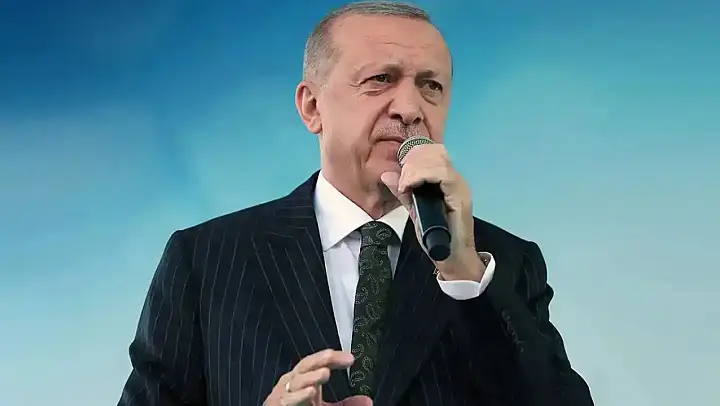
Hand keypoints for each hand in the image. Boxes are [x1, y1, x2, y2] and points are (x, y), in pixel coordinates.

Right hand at [263, 349, 372, 405]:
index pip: (318, 363)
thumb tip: (367, 401)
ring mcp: (282, 394)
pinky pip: (287, 399)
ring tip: (325, 373)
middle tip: (333, 357)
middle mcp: (292, 383)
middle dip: (319, 360)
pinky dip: (298, 395)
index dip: (333, 358)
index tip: (350, 359)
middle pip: (305, 365)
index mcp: (304, 379)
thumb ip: (345, 405)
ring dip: (310, 377)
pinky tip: (311, 391)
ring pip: (296, 381)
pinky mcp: (276, 405)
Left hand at [381, 143, 484, 281]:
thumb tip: (386, 175)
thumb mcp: (415, 210)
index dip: (415, 154)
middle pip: (435, 153)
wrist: (451, 257)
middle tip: (401, 179)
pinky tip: (410, 185)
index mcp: (446, 181)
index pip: (433, 153)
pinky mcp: (460, 198)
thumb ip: (403, 192)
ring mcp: (460, 188)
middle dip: (413, 161)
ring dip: (415, 169)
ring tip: (404, 184)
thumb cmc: (436, 236)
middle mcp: (456, 180)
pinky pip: (443, 176)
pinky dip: (423, 176)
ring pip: (438, 162)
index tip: (400, 168)